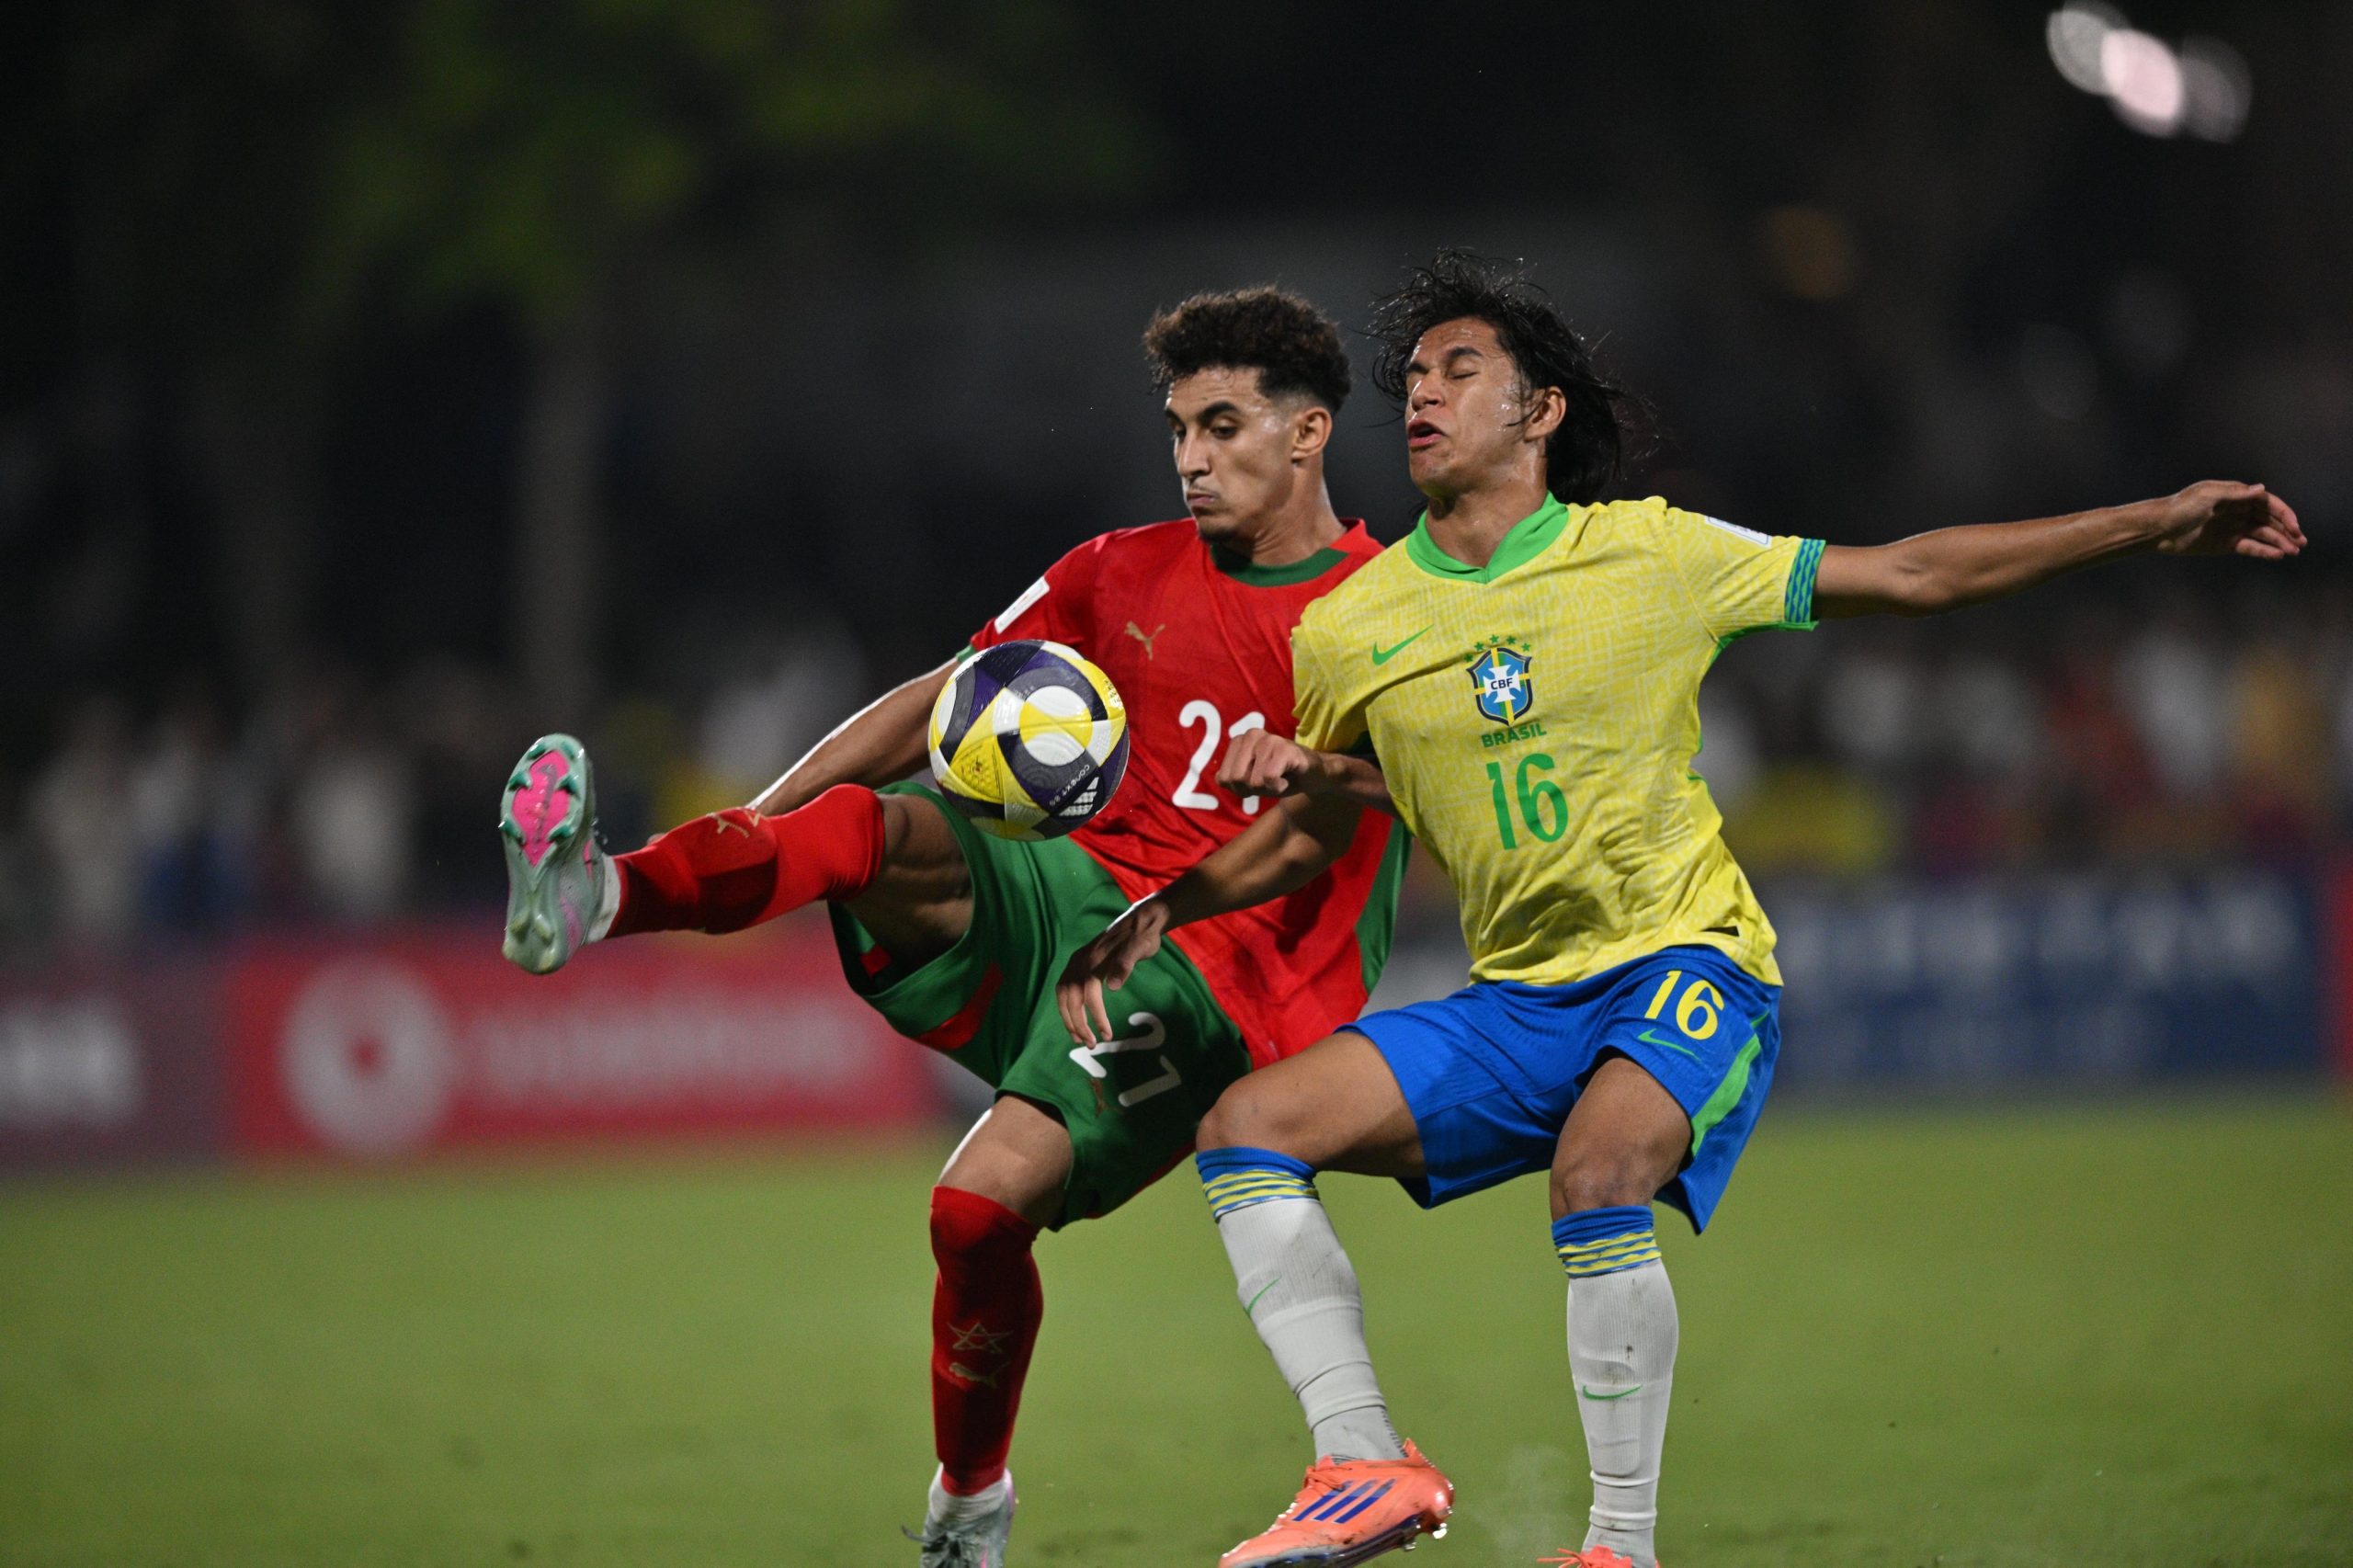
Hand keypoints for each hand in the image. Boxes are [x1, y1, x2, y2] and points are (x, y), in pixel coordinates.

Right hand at [1057, 897, 1170, 1044]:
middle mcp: (1080, 961)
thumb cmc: (1143, 936)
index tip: (1107, 1036)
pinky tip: (1075, 1018)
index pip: (1089, 994)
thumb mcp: (1140, 948)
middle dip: (1078, 1024)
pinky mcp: (1079, 963)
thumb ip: (1125, 965)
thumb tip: (1113, 987)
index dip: (1096, 1016)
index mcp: (1094, 959)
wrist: (1140, 919)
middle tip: (1091, 1045)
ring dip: (1069, 1018)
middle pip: (1071, 998)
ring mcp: (1077, 961)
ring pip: (1064, 995)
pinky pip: (1065, 988)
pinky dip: (1067, 1006)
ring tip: (1079, 1038)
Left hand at [1216, 728, 1328, 802]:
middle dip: (1252, 789)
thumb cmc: (1280, 778)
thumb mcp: (1249, 781)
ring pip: (1253, 781)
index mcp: (1239, 741)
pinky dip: (1279, 787)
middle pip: (1235, 779)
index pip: (1223, 779)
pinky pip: (1269, 778)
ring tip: (1280, 778)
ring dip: (1268, 789)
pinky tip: (1287, 779)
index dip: (1241, 789)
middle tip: (1270, 781)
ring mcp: (1269, 739)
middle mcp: (1251, 734)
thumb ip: (1231, 779)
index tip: (1258, 781)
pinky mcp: (1284, 748)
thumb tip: (1220, 779)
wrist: (1315, 775)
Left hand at [2150, 481, 2304, 558]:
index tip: (2295, 526)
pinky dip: (2264, 551)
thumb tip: (2262, 489)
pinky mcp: (2225, 544)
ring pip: (2262, 534)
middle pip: (2269, 520)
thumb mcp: (2208, 496)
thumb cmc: (2181, 507)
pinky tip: (2277, 555)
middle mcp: (2237, 511)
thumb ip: (2235, 495)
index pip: (2267, 503)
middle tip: (2301, 542)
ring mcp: (2232, 528)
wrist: (2158, 528)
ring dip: (2279, 542)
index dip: (2284, 514)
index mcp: (2236, 495)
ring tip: (2293, 551)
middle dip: (2287, 530)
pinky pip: (2250, 547)